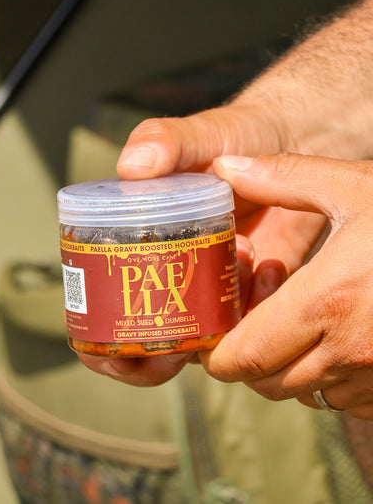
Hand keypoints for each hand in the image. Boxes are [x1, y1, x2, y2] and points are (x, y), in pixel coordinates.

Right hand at [79, 104, 322, 384]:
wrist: (292, 143)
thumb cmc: (236, 138)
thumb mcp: (199, 136)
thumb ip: (168, 141)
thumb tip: (132, 164)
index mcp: (138, 241)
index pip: (100, 305)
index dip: (97, 338)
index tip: (112, 351)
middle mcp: (168, 271)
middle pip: (141, 340)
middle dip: (148, 361)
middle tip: (169, 350)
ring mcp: (209, 286)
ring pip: (195, 342)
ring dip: (209, 335)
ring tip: (236, 269)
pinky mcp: (248, 292)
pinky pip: (247, 326)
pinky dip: (255, 311)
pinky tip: (266, 267)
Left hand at [203, 152, 372, 419]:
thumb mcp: (355, 187)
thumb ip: (284, 179)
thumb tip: (227, 168)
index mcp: (327, 301)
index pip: (245, 356)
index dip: (219, 355)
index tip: (213, 337)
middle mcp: (351, 349)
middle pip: (267, 381)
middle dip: (248, 360)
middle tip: (249, 325)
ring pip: (306, 392)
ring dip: (288, 367)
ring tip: (295, 325)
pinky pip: (347, 399)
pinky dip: (330, 377)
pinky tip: (339, 337)